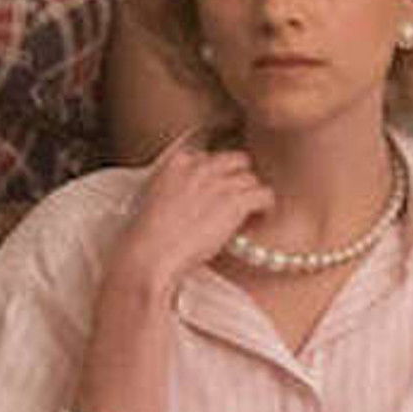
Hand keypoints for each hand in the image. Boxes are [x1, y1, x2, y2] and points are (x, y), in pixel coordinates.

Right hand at [109, 133, 274, 291]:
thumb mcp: (153, 199)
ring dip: (250, 194)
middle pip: (234, 159)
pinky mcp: (235, 202)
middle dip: (238, 177)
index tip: (214, 191)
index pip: (207, 156)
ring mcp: (219, 183)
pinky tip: (259, 217)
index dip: (214, 175)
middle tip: (237, 197)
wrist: (150, 255)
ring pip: (251, 178)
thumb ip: (174, 188)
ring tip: (249, 212)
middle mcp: (200, 167)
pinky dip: (265, 206)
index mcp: (177, 163)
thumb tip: (192, 197)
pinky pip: (264, 194)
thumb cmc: (147, 237)